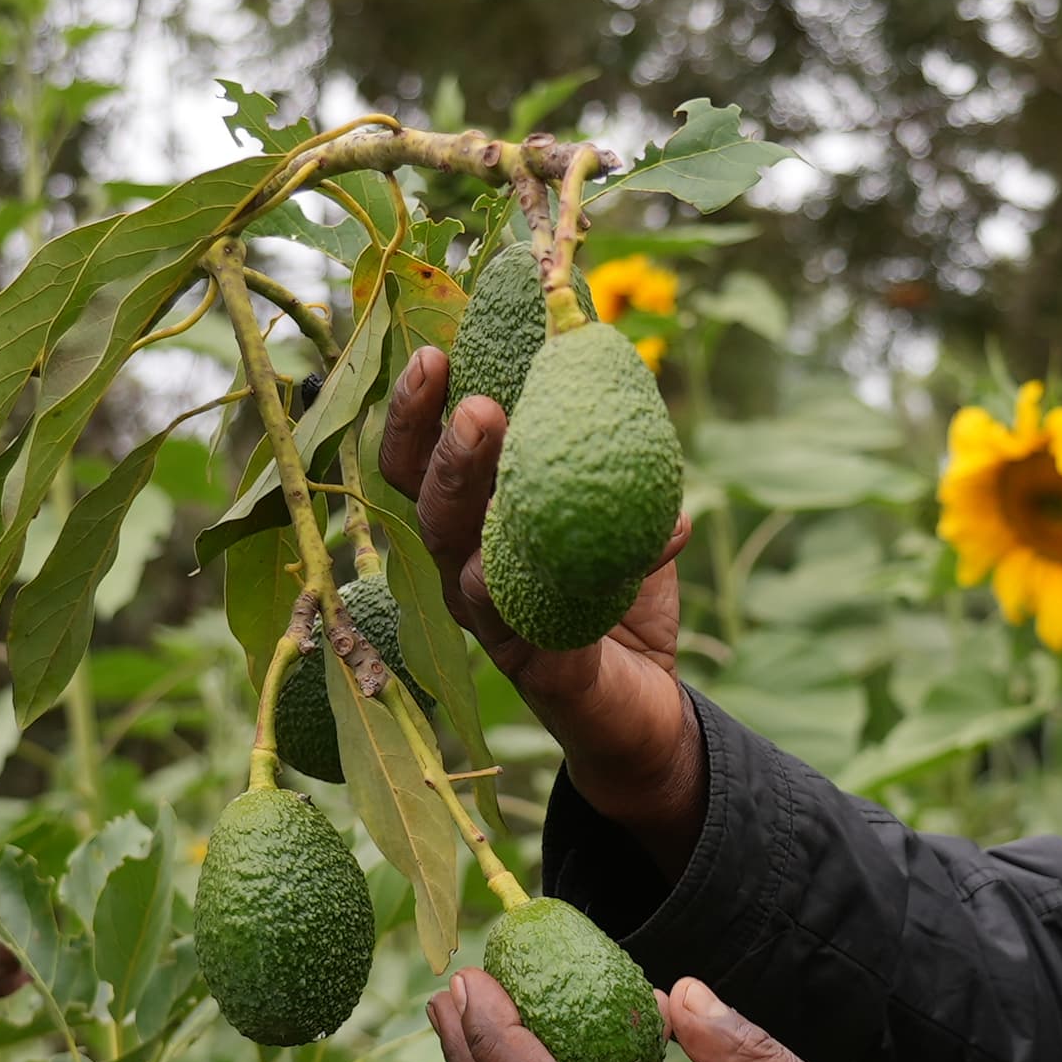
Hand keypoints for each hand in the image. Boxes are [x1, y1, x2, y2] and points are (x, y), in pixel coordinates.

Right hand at [379, 342, 704, 870]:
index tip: (435, 353)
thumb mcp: (619, 511)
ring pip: (462, 565)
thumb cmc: (613, 600)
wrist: (647, 708)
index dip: (414, 413)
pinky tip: (604, 539)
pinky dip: (571, 574)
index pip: (418, 464)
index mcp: (470, 529)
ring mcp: (493, 626)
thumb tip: (617, 370)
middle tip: (472, 399)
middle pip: (423, 508)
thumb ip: (612, 450)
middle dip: (438, 447)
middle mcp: (464, 574)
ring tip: (493, 433)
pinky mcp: (539, 667)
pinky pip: (532, 621)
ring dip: (471, 498)